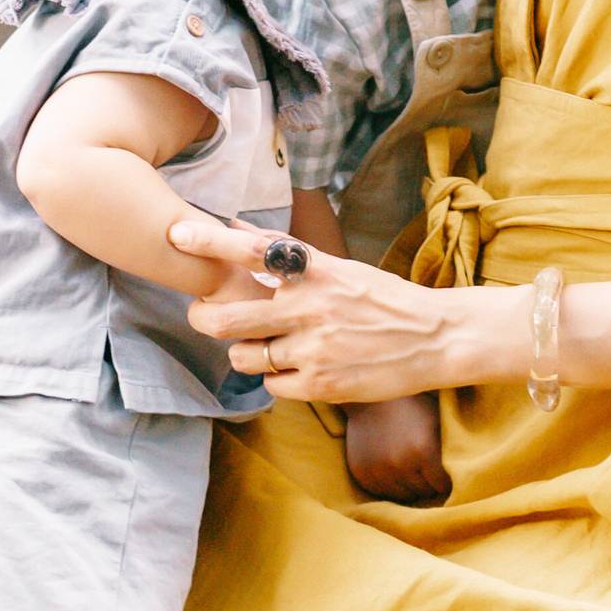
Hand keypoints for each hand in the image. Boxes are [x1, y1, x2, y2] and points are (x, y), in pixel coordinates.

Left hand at [165, 219, 508, 404]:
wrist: (434, 338)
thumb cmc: (382, 299)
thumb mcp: (338, 267)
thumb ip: (285, 253)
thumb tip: (237, 225)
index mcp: (314, 271)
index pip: (251, 250)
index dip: (210, 242)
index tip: (176, 233)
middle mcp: (309, 307)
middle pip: (227, 319)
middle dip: (204, 319)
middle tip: (202, 316)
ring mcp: (314, 348)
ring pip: (245, 357)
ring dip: (247, 353)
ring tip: (268, 346)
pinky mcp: (322, 384)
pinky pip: (273, 385)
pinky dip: (278, 378)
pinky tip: (300, 368)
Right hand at [340, 396, 450, 505]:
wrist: (371, 397)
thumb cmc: (413, 405)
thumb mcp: (437, 420)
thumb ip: (451, 448)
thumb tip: (467, 475)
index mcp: (423, 450)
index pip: (442, 485)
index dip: (445, 480)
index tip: (445, 474)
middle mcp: (400, 463)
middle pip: (423, 492)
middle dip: (428, 484)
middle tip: (427, 471)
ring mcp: (378, 470)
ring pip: (403, 496)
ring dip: (409, 487)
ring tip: (410, 470)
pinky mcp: (361, 473)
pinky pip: (381, 492)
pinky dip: (389, 485)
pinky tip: (393, 469)